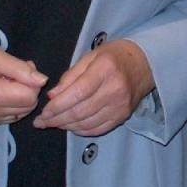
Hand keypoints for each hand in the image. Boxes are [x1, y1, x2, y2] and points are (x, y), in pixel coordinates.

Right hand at [0, 36, 45, 127]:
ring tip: (5, 79)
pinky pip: (12, 115)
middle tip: (13, 71)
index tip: (21, 67)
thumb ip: (20, 69)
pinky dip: (12, 102)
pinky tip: (1, 89)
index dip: (31, 80)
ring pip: (22, 111)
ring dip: (20, 95)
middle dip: (27, 87)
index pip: (30, 96)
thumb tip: (42, 81)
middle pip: (28, 105)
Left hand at [35, 40, 154, 136]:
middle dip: (57, 119)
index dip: (57, 106)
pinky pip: (97, 129)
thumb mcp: (90, 57)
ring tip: (53, 124)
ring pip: (87, 123)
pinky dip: (81, 130)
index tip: (43, 111)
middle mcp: (115, 89)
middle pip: (80, 111)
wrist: (144, 64)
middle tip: (41, 122)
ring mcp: (120, 105)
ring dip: (66, 126)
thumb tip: (52, 97)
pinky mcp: (123, 116)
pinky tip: (70, 126)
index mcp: (105, 69)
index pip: (77, 93)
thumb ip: (70, 76)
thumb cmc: (114, 57)